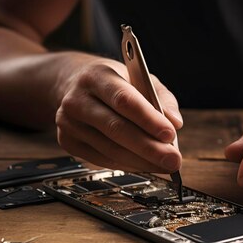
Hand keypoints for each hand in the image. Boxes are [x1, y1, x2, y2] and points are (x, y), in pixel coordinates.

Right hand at [55, 58, 182, 171]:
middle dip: (149, 148)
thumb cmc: (114, 83)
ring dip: (141, 162)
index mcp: (97, 76)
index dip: (148, 119)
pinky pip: (102, 160)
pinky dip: (127, 165)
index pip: (124, 100)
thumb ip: (162, 98)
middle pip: (116, 128)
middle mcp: (77, 99)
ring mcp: (69, 122)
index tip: (170, 135)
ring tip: (164, 166)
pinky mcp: (67, 141)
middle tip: (173, 161)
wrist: (73, 85)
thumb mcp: (140, 78)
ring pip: (110, 149)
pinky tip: (144, 165)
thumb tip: (175, 123)